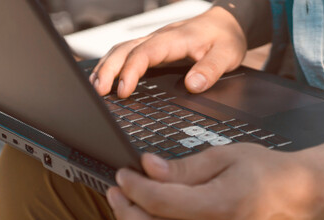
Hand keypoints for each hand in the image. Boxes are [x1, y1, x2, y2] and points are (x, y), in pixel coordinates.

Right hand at [91, 6, 246, 97]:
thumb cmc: (225, 38)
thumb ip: (211, 69)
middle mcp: (160, 37)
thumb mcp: (226, 54)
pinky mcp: (152, 46)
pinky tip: (106, 76)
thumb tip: (193, 85)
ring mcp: (154, 40)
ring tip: (96, 87)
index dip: (131, 71)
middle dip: (109, 70)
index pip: (145, 53)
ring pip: (121, 49)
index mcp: (175, 39)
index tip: (123, 90)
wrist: (227, 22)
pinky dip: (112, 63)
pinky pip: (127, 51)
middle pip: (125, 49)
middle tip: (99, 92)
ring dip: (106, 66)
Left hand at [107, 144, 323, 219]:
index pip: (159, 201)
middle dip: (125, 210)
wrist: (304, 196)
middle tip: (115, 191)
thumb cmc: (269, 172)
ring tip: (128, 206)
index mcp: (219, 206)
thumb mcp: (227, 157)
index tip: (123, 173)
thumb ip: (184, 167)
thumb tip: (149, 168)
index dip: (133, 187)